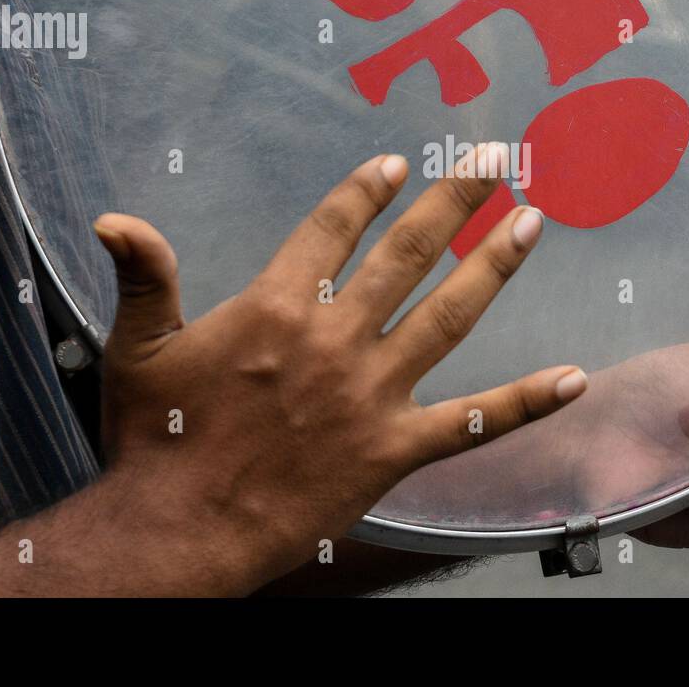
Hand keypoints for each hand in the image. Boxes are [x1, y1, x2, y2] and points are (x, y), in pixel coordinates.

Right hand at [92, 144, 586, 593]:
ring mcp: (372, 394)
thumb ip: (145, 276)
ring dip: (492, 265)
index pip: (333, 230)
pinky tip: (573, 377)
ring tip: (531, 222)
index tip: (399, 163)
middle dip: (455, 202)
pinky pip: (473, 422)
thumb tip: (115, 217)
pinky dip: (526, 400)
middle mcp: (335, 339)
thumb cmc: (156, 438)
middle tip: (498, 159)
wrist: (181, 529)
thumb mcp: (138, 347)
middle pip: (406, 254)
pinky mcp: (396, 449)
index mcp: (277, 308)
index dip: (367, 191)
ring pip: (447, 316)